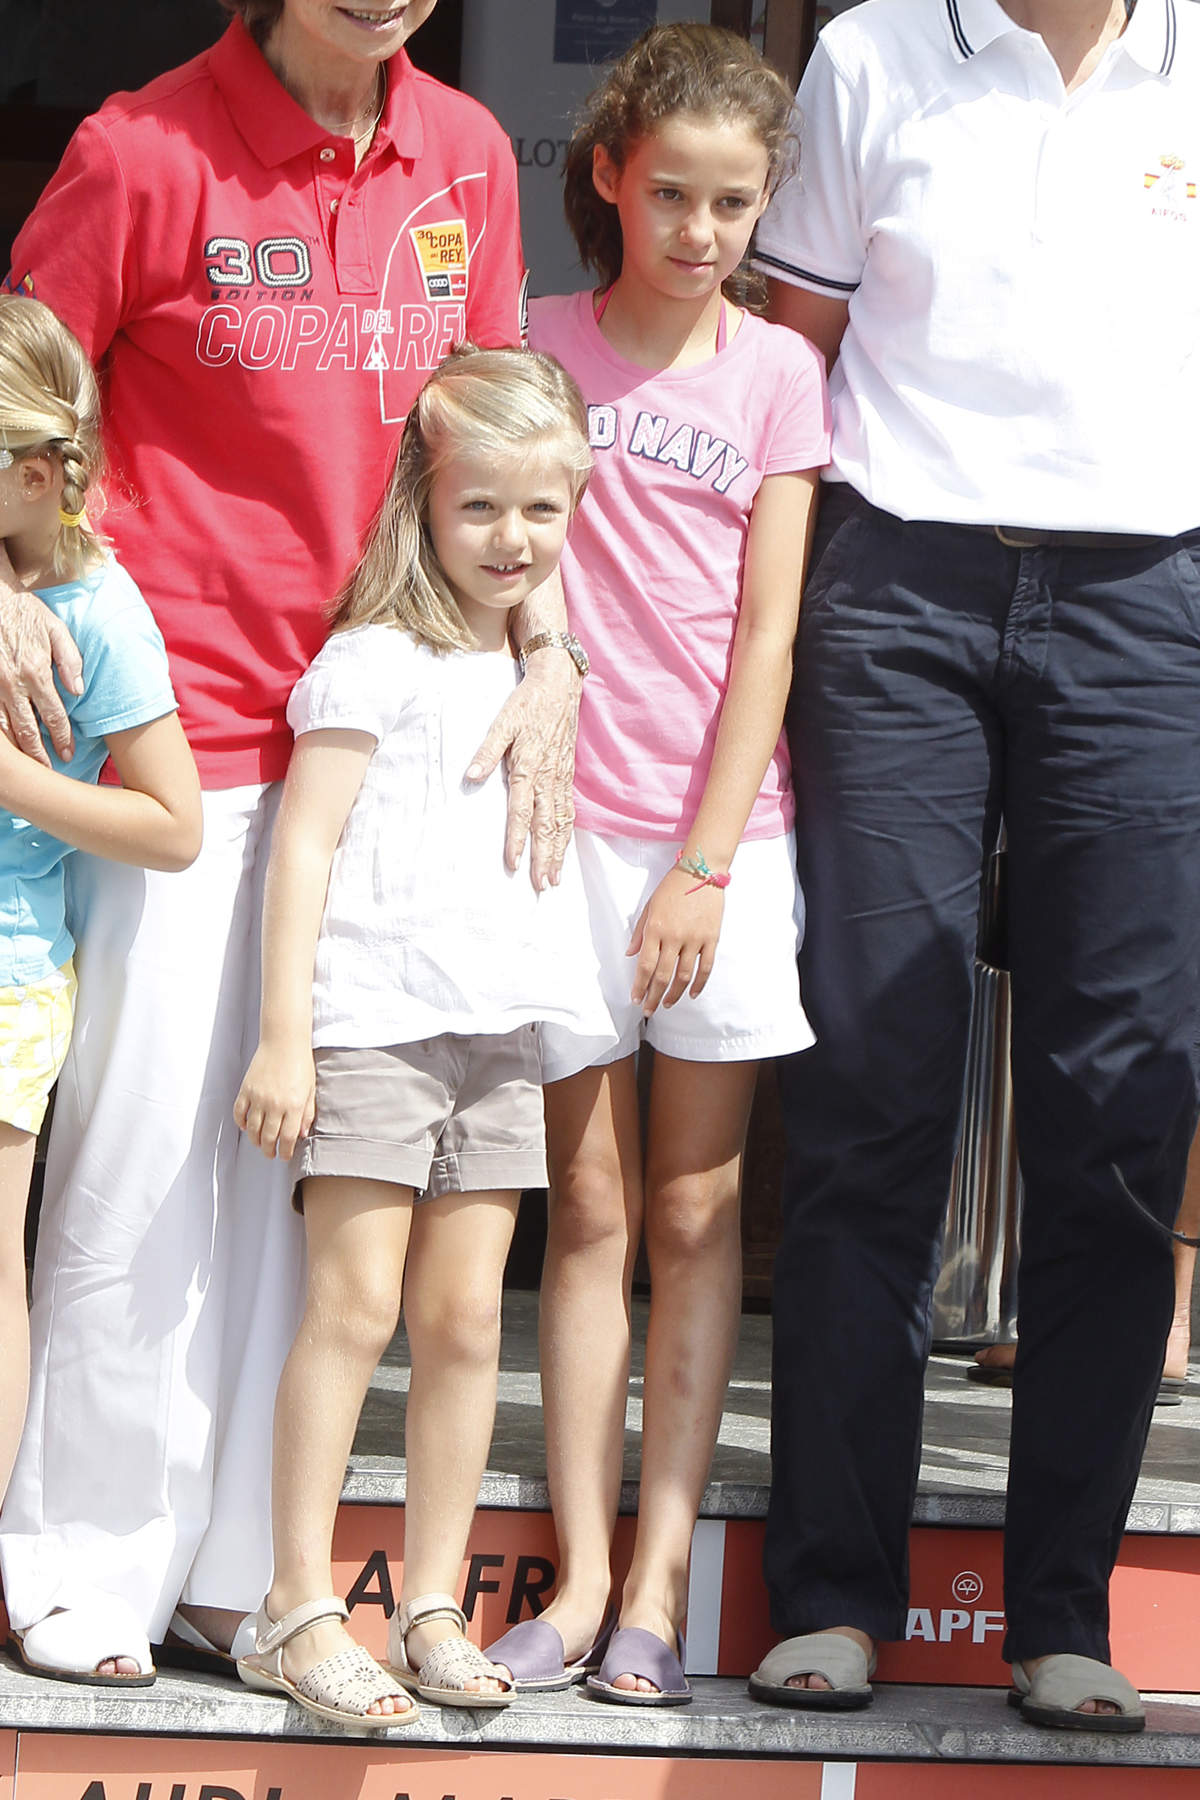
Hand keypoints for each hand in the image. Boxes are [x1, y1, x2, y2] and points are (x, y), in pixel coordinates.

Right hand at [0, 550, 83, 763]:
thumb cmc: (26, 612)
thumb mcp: (56, 629)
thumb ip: (70, 661)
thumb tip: (77, 691)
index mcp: (36, 671)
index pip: (53, 715)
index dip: (61, 738)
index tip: (68, 754)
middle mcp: (12, 683)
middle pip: (27, 729)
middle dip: (39, 754)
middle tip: (49, 771)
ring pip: (5, 727)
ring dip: (17, 749)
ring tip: (27, 768)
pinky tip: (6, 747)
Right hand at [233, 1040, 315, 1160]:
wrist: (284, 1042)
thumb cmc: (300, 1064)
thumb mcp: (311, 1090)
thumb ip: (307, 1114)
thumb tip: (302, 1134)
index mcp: (294, 1105)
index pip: (288, 1138)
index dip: (286, 1151)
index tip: (285, 1155)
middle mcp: (275, 1104)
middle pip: (269, 1138)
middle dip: (269, 1150)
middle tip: (270, 1154)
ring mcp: (258, 1098)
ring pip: (253, 1130)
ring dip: (256, 1140)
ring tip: (260, 1143)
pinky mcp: (246, 1090)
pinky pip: (239, 1113)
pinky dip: (241, 1123)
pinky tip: (247, 1126)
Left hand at [466, 648, 580, 889]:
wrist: (559, 684)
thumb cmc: (527, 702)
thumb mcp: (502, 721)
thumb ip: (487, 750)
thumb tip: (471, 777)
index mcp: (529, 765)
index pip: (520, 811)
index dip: (516, 839)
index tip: (512, 863)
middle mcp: (548, 777)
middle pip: (546, 826)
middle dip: (543, 858)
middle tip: (540, 886)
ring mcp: (561, 777)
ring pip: (561, 823)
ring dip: (558, 853)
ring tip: (554, 879)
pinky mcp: (567, 775)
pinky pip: (568, 811)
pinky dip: (566, 834)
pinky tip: (563, 851)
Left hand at [627, 866, 725, 1014]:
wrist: (701, 871)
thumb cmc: (672, 886)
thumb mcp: (650, 906)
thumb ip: (640, 932)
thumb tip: (630, 954)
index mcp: (656, 928)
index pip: (645, 966)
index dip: (640, 986)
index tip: (636, 998)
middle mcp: (674, 937)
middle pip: (663, 976)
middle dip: (654, 996)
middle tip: (649, 1009)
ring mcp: (694, 939)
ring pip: (684, 976)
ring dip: (674, 994)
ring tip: (667, 1004)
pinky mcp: (711, 938)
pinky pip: (706, 967)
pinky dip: (699, 984)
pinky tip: (691, 994)